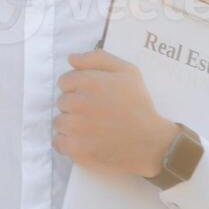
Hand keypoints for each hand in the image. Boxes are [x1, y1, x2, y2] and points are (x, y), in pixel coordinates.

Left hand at [53, 49, 178, 177]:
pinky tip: (85, 142)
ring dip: (71, 125)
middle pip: (61, 102)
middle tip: (96, 114)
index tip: (92, 97)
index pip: (64, 82)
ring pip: (59, 122)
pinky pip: (58, 142)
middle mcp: (78, 103)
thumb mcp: (128, 72)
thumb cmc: (139, 106)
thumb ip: (97, 59)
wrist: (150, 142)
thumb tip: (71, 59)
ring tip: (92, 129)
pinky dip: (68, 143)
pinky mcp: (75, 149)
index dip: (77, 88)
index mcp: (89, 82)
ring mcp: (74, 127)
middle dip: (75, 106)